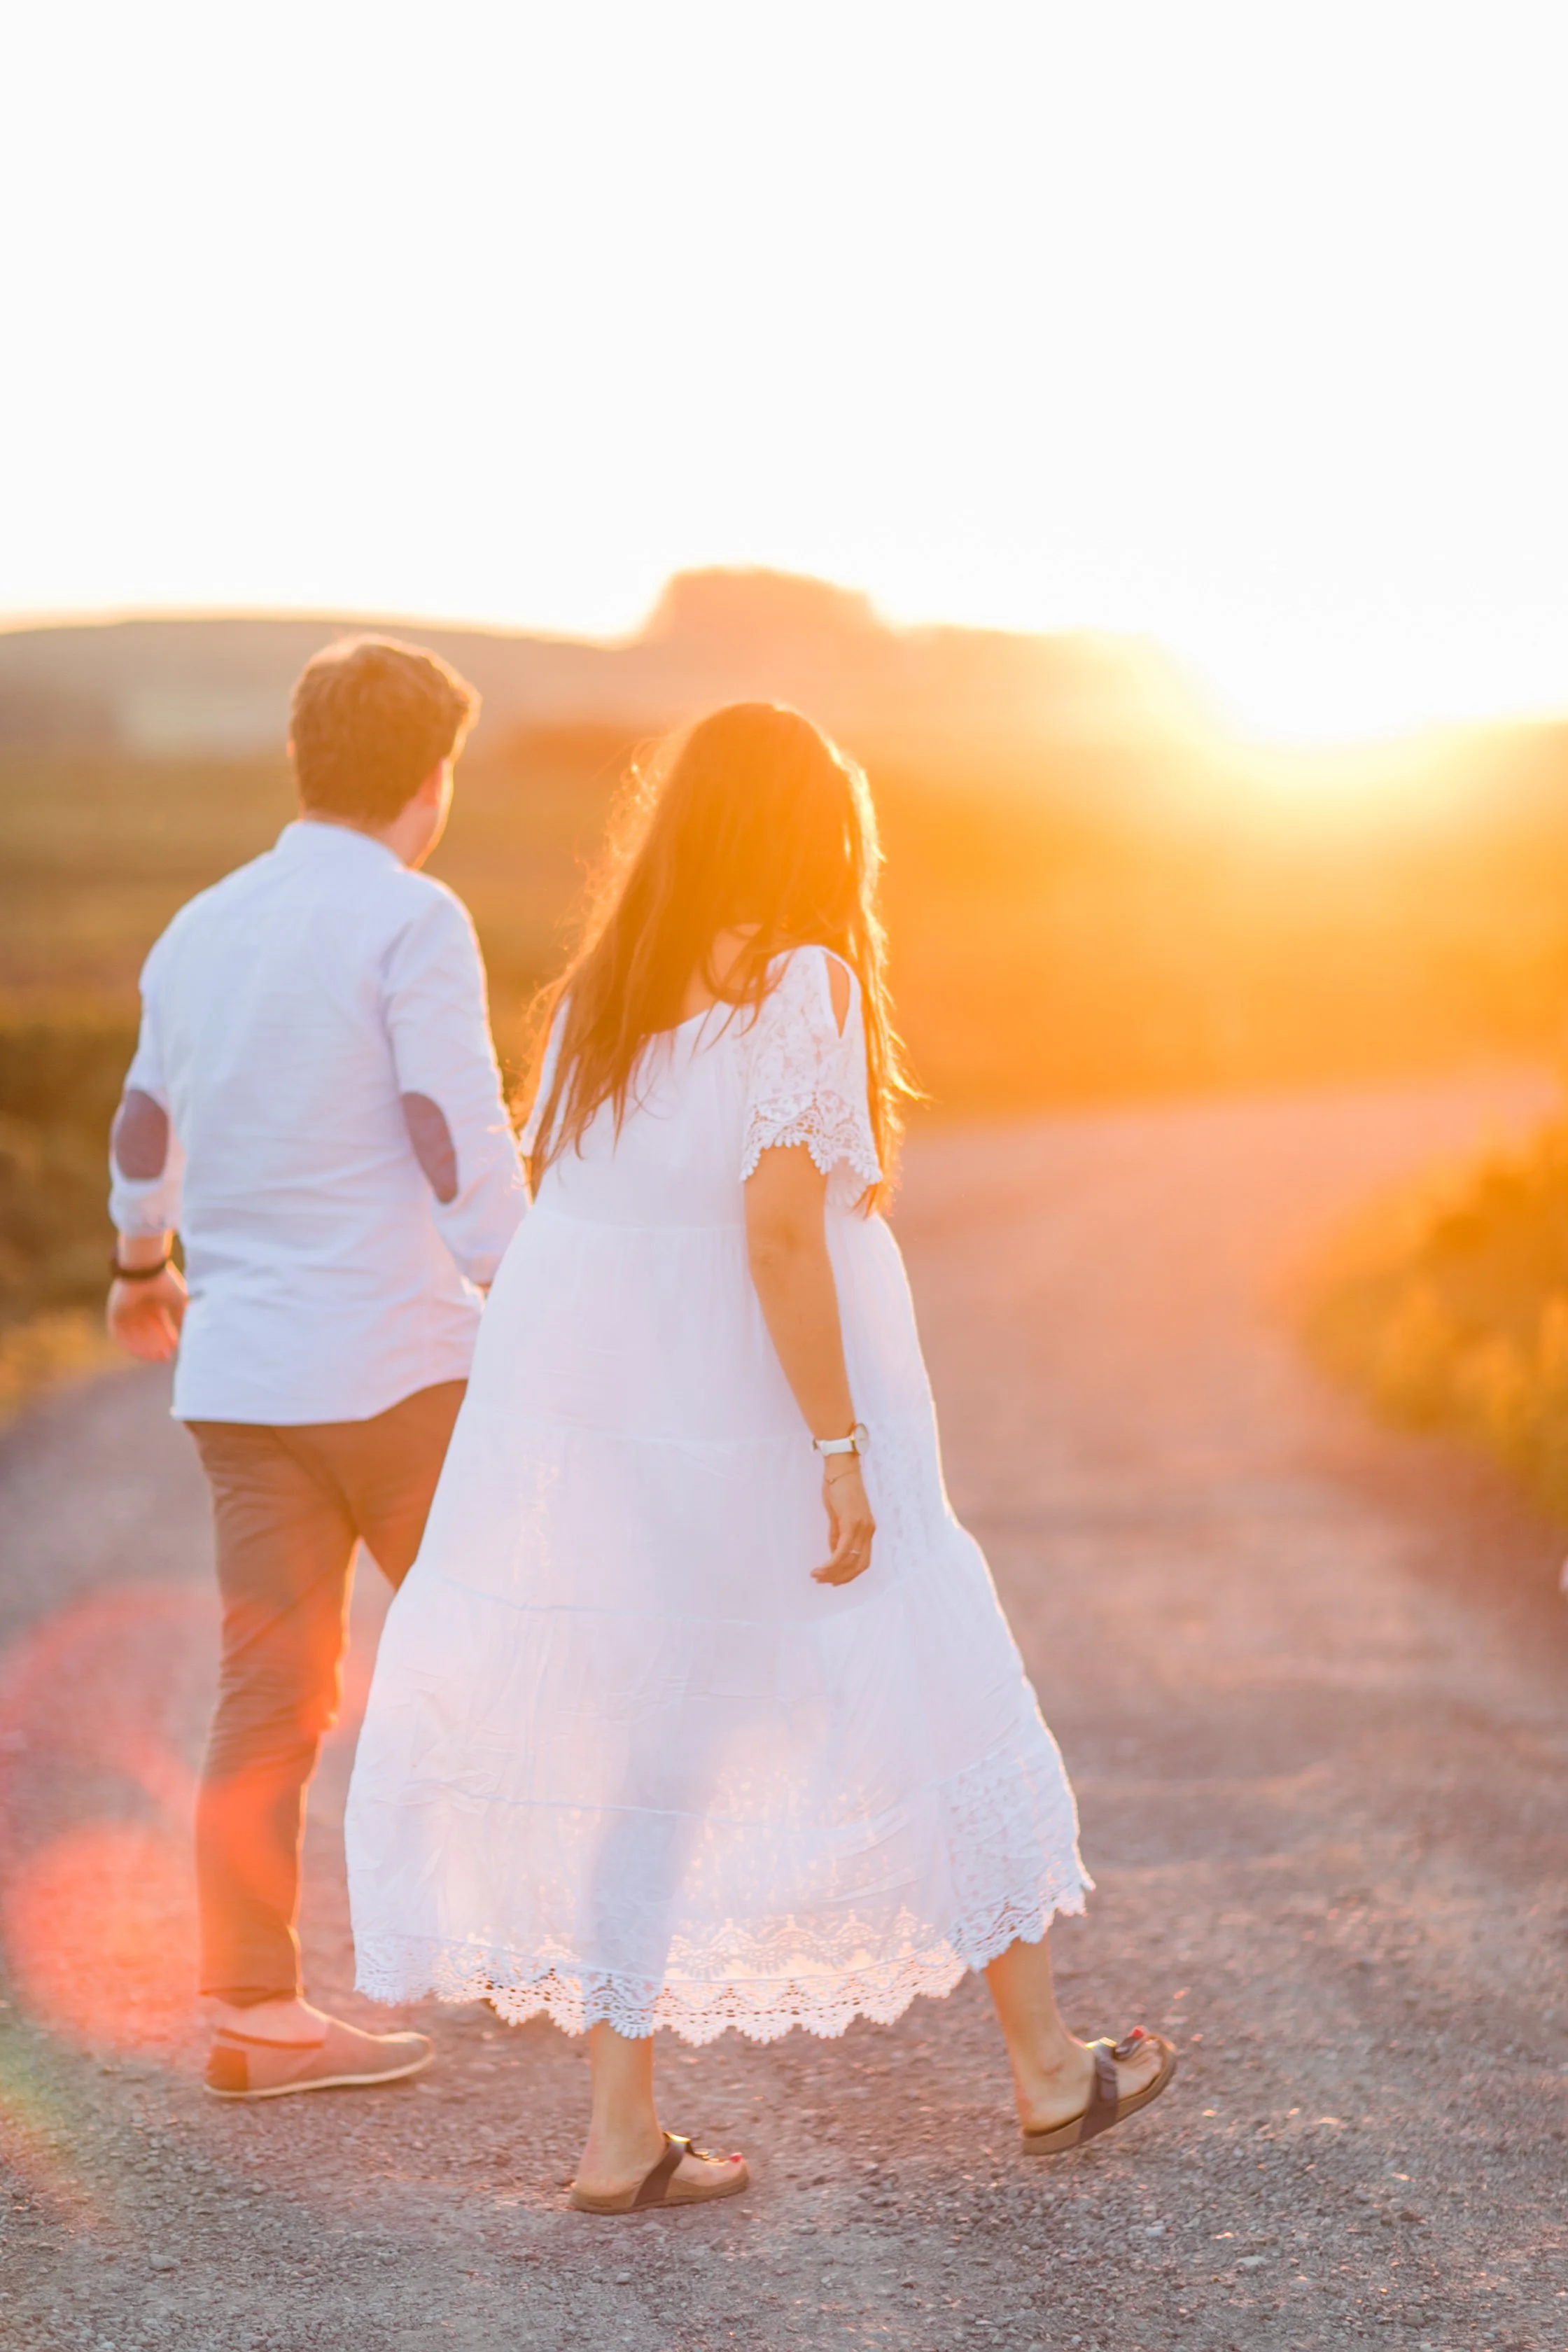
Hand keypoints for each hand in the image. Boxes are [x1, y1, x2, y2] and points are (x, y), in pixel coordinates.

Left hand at [106, 1266, 187, 1362]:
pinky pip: (119, 1333)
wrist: (145, 1269)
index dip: (166, 1338)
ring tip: (156, 1356)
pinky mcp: (115, 1312)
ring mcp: (126, 1310)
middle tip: (166, 1356)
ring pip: (134, 1335)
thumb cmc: (164, 1281)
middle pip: (147, 1333)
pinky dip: (129, 1343)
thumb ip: (181, 1317)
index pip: (159, 1326)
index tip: (175, 1349)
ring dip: (144, 1347)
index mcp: (153, 1303)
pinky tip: (141, 1351)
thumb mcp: (178, 1301)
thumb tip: (187, 1333)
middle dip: (156, 1345)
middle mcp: (140, 1308)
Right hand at [812, 1458, 875, 1586]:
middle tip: (823, 1582)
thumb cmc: (839, 1488)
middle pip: (858, 1565)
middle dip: (840, 1578)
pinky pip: (842, 1551)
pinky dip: (831, 1563)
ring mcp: (861, 1527)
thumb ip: (837, 1534)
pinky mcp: (851, 1523)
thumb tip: (834, 1552)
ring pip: (849, 1561)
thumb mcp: (838, 1515)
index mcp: (868, 1529)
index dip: (850, 1575)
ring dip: (832, 1573)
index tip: (835, 1581)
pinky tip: (820, 1568)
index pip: (863, 1560)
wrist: (841, 1468)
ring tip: (816, 1576)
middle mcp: (868, 1531)